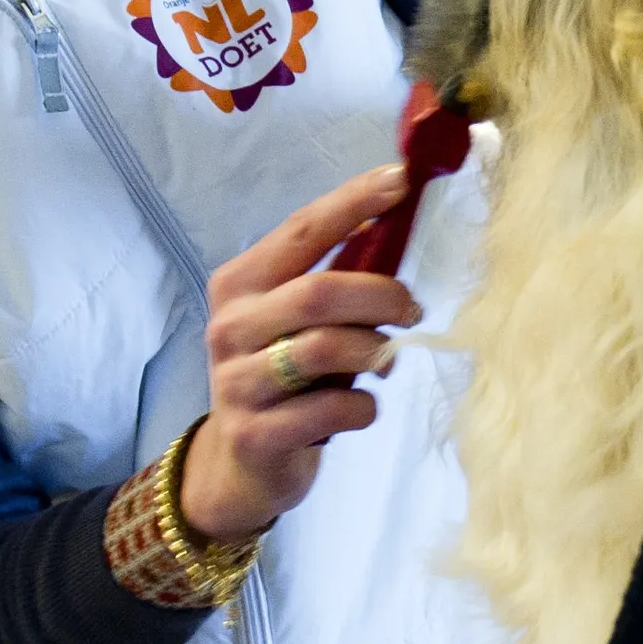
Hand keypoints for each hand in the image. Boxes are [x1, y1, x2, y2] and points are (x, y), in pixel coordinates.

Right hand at [176, 165, 419, 544]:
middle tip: (412, 307)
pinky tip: (362, 407)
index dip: (353, 202)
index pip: (301, 229)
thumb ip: (331, 279)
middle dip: (380, 295)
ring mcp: (238, 382)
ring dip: (374, 351)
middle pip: (319, 292)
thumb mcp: (294, 321)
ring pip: (325, 349)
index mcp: (239, 283)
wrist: (242, 464)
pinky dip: (363, 406)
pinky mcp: (256, 433)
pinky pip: (331, 408)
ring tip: (386, 358)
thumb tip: (394, 220)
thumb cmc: (283, 375)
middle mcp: (230, 326)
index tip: (402, 179)